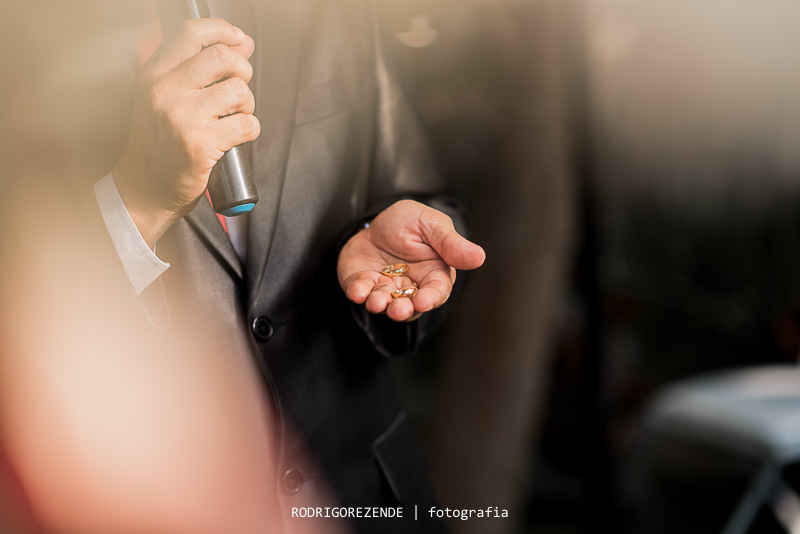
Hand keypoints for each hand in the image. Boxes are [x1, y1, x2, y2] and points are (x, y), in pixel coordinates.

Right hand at [112, 18, 259, 247]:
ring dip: (247, 106)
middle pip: (223, 58)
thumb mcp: (167, 99)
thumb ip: (200, 69)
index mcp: (153, 75)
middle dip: (242, 73)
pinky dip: (251, 130)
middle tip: (237, 94)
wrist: (144, 189)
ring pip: (239, 91)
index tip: (240, 40)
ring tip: (233, 119)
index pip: (191, 32)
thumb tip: (242, 44)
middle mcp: (165, 91)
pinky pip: (247, 124)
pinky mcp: (201, 143)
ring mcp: (182, 117)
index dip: (223, 30)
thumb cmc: (159, 144)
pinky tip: (235, 138)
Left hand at [338, 200, 485, 321]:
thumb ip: (451, 244)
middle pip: (410, 306)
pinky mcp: (362, 284)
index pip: (436, 291)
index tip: (423, 302)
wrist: (376, 222)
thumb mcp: (432, 225)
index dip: (430, 298)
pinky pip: (360, 292)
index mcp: (433, 273)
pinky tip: (358, 292)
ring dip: (380, 304)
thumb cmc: (410, 223)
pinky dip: (358, 294)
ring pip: (385, 303)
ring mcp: (386, 288)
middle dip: (403, 309)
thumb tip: (479, 257)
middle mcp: (410, 287)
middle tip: (397, 309)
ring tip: (376, 301)